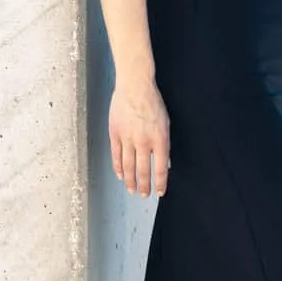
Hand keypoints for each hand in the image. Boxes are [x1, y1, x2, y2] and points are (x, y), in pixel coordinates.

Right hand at [109, 78, 169, 196]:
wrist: (135, 85)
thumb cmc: (153, 102)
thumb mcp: (166, 123)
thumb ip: (165, 144)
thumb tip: (166, 163)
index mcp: (159, 139)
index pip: (160, 168)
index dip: (160, 183)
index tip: (159, 192)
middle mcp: (143, 141)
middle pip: (143, 170)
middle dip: (144, 185)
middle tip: (144, 195)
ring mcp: (128, 138)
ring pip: (128, 166)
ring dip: (130, 181)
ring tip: (132, 190)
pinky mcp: (115, 133)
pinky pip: (116, 155)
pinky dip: (118, 167)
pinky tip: (120, 175)